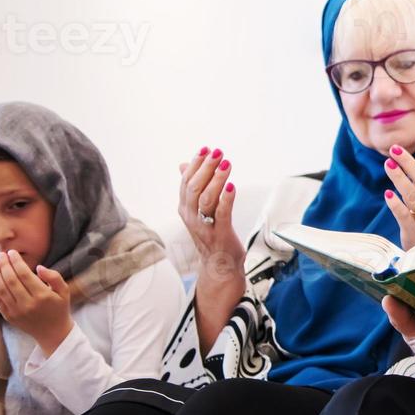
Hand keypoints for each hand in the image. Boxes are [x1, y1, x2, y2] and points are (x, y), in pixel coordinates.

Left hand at [0, 251, 72, 354]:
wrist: (52, 332)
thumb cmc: (59, 308)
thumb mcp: (64, 291)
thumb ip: (54, 277)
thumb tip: (38, 267)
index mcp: (42, 296)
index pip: (24, 274)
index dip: (16, 262)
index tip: (12, 252)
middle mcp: (28, 304)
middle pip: (10, 280)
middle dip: (4, 265)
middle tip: (0, 254)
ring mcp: (16, 311)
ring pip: (1, 289)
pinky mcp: (9, 316)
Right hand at [178, 146, 244, 282]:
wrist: (218, 265)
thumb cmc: (211, 234)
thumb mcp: (198, 210)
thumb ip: (192, 188)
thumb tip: (183, 165)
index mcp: (185, 208)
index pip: (185, 182)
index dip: (195, 164)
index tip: (205, 149)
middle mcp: (190, 216)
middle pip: (193, 187)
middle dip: (205, 168)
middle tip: (217, 152)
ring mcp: (204, 226)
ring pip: (206, 198)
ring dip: (216, 179)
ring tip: (226, 164)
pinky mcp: (220, 233)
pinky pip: (221, 213)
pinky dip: (226, 198)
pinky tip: (231, 186)